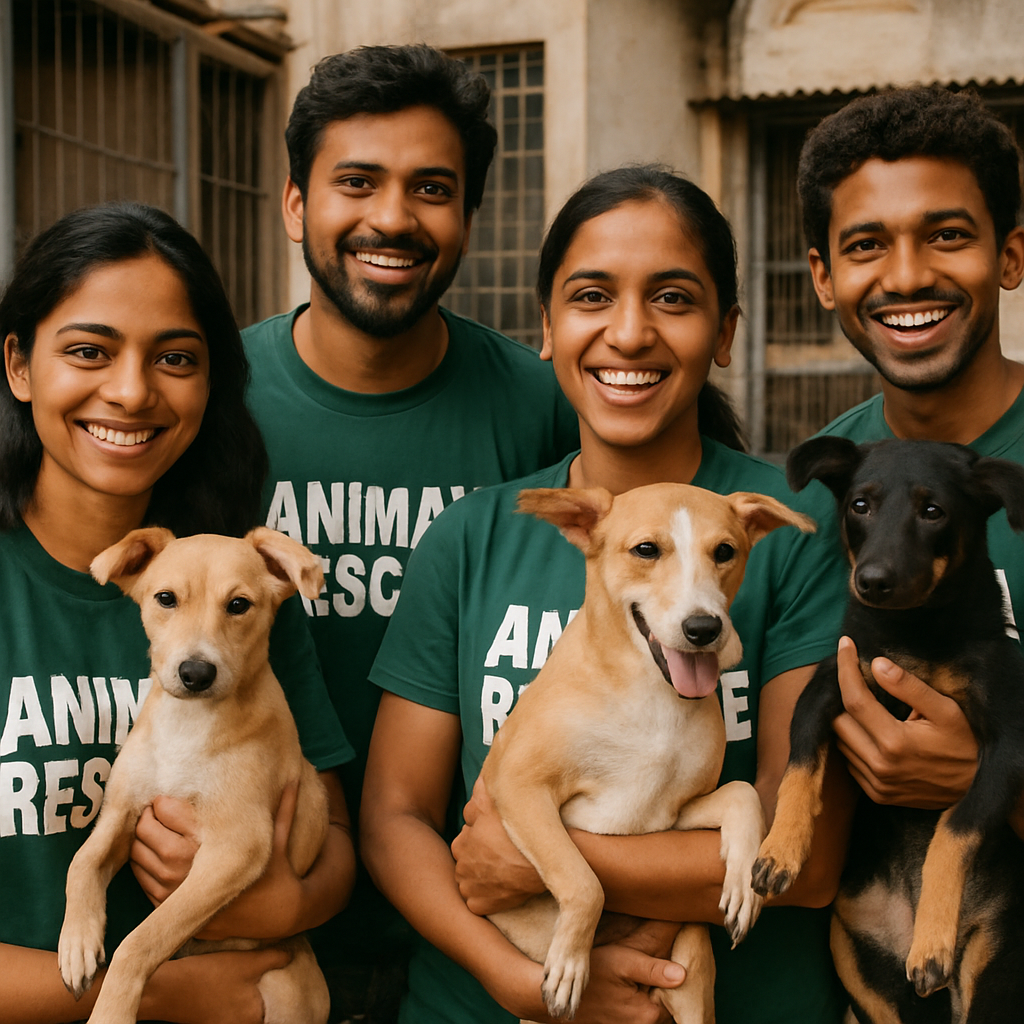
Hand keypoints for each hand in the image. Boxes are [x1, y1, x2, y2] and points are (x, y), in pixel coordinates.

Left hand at [131, 784, 303, 939]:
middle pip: (146, 830)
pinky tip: (155, 854)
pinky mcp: (169, 907)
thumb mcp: (278, 837)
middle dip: (145, 817)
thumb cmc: (276, 871)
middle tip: (153, 811)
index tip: (168, 798)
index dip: (162, 800)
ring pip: (139, 855)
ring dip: (138, 840)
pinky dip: (141, 864)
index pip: (168, 809)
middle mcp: (189, 865)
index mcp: (212, 842)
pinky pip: (142, 880)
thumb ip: (282, 806)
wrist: (275, 917)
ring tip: (153, 830)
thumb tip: (295, 778)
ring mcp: (175, 889)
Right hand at [141, 946, 290, 1023]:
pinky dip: (244, 1006)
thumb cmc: (208, 975)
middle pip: (266, 1018)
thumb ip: (274, 958)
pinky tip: (244, 989)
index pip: (282, 1018)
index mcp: (253, 1019)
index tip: (300, 995)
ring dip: (259, 1005)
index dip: (291, 1007)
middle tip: (286, 986)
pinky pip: (237, 1017)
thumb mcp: (245, 962)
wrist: (166, 989)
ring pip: (252, 1017)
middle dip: (276, 1005)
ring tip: (266, 985)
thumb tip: (293, 954)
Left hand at [452, 776, 545, 913]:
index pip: (464, 840)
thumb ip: (481, 792)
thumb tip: (476, 783)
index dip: (479, 839)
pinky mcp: (480, 905)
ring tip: (500, 871)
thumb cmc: (521, 832)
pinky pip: (476, 902)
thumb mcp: (498, 804)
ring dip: (479, 878)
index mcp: (461, 843)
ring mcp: (471, 887)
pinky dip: (484, 897)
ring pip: (469, 881)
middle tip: (499, 856)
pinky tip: (500, 887)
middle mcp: (461, 866)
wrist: (545, 863)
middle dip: (477, 858)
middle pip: (465, 861)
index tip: (495, 840)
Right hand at [568, 920, 683, 1023]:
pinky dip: (638, 1004)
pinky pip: (637, 1017)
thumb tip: (684, 974)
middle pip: (665, 1008)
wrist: (560, 996)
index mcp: (647, 1013)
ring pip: (651, 1012)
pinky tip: (628, 988)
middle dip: (663, 990)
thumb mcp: (624, 962)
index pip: (676, 998)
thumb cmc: (592, 975)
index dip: (674, 980)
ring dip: (651, 996)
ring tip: (639, 977)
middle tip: (653, 969)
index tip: (668, 962)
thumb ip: (654, 970)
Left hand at [833, 636, 977, 807]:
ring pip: (840, 742)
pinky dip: (853, 742)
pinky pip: (849, 761)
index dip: (846, 669)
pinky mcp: (877, 795)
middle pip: (838, 721)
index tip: (845, 644)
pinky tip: (870, 730)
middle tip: (856, 676)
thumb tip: (876, 664)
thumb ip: (909, 687)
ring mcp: (876, 784)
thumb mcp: (946, 710)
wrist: (978, 788)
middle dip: (844, 695)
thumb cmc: (965, 744)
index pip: (854, 699)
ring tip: (866, 703)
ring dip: (847, 720)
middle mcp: (879, 767)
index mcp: (894, 743)